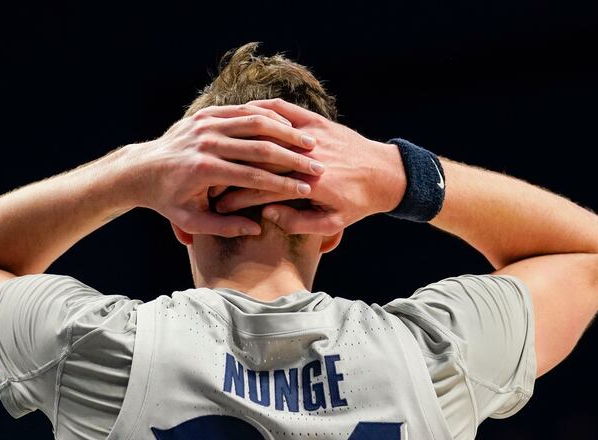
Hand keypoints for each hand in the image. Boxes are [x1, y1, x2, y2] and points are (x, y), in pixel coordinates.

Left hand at [121, 104, 325, 236]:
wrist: (142, 168)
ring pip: (256, 122)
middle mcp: (206, 142)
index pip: (253, 176)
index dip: (282, 184)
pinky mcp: (206, 114)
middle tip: (317, 166)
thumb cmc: (168, 200)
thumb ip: (223, 227)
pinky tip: (288, 128)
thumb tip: (256, 227)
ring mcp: (206, 123)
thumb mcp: (190, 221)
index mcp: (203, 169)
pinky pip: (245, 111)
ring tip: (310, 144)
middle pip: (260, 146)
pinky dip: (269, 118)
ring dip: (286, 133)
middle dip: (292, 157)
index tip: (307, 190)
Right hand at [212, 99, 405, 235]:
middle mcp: (309, 158)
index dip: (236, 198)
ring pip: (267, 134)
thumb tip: (266, 215)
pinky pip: (283, 110)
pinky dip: (261, 111)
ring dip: (241, 140)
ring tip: (220, 148)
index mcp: (311, 187)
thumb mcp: (331, 224)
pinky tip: (242, 118)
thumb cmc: (358, 203)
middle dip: (232, 171)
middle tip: (210, 179)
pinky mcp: (316, 121)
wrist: (386, 173)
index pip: (262, 190)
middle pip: (259, 162)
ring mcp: (313, 135)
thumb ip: (298, 223)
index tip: (218, 204)